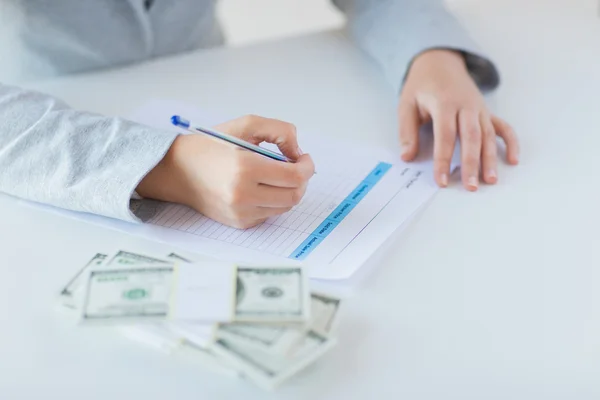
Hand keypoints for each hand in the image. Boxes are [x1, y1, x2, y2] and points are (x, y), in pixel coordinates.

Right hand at [137, 115, 314, 228]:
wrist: (178, 170)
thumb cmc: (212, 146)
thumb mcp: (245, 125)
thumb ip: (279, 131)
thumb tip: (298, 152)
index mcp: (245, 168)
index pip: (294, 176)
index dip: (307, 167)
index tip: (304, 158)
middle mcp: (243, 195)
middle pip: (294, 195)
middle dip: (302, 180)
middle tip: (296, 166)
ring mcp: (241, 213)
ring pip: (285, 207)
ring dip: (290, 191)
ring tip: (279, 175)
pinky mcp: (239, 223)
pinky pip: (270, 214)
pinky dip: (274, 201)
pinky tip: (262, 187)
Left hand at [398, 49, 518, 190]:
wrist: (439, 62)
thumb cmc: (421, 86)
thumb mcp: (406, 104)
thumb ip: (406, 131)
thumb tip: (406, 157)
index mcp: (444, 103)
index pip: (445, 136)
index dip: (443, 160)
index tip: (441, 181)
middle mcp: (466, 106)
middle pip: (471, 137)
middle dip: (472, 163)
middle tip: (471, 186)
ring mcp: (479, 108)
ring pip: (487, 135)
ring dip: (490, 158)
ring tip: (490, 181)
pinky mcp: (487, 111)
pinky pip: (502, 127)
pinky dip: (510, 142)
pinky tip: (512, 160)